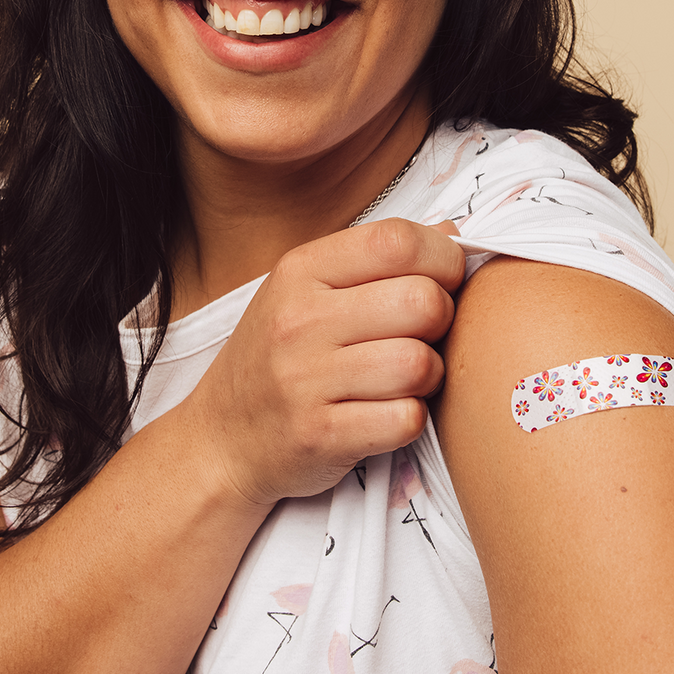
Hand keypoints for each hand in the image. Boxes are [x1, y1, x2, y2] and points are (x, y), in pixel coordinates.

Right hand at [179, 218, 467, 507]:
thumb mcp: (305, 291)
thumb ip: (374, 260)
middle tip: (422, 335)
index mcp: (300, 271)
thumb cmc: (277, 359)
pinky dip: (410, 420)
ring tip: (404, 379)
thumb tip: (454, 233)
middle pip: (422, 302)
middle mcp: (299, 319)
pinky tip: (386, 413)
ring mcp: (305, 380)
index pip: (397, 241)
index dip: (444, 259)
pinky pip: (406, 420)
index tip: (445, 280)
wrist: (219, 439)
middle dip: (442, 321)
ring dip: (428, 376)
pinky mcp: (319, 435)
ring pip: (419, 363)